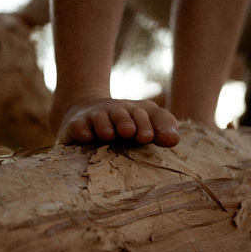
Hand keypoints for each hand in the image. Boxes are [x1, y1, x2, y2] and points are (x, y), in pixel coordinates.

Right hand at [55, 98, 179, 146]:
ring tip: (109, 135)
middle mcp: (114, 112)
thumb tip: (174, 139)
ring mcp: (94, 118)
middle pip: (122, 115)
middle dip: (126, 123)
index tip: (148, 138)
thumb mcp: (146, 122)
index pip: (145, 115)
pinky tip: (87, 137)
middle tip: (129, 133)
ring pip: (100, 120)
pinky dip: (82, 131)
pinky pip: (78, 127)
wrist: (84, 112)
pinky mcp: (76, 126)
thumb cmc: (122, 123)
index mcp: (135, 112)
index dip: (147, 124)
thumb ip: (163, 127)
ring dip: (105, 127)